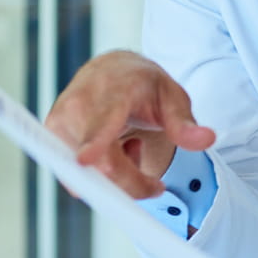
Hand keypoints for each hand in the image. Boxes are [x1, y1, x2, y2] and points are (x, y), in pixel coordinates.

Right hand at [45, 50, 214, 197]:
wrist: (111, 72)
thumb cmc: (143, 85)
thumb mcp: (172, 97)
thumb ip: (185, 124)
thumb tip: (207, 140)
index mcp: (114, 90)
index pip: (102, 120)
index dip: (94, 142)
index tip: (85, 158)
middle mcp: (79, 104)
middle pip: (99, 163)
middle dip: (130, 183)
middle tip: (156, 185)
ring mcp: (59, 121)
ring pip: (87, 176)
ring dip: (116, 176)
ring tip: (129, 146)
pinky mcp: (49, 136)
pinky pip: (76, 176)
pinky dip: (100, 174)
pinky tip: (111, 151)